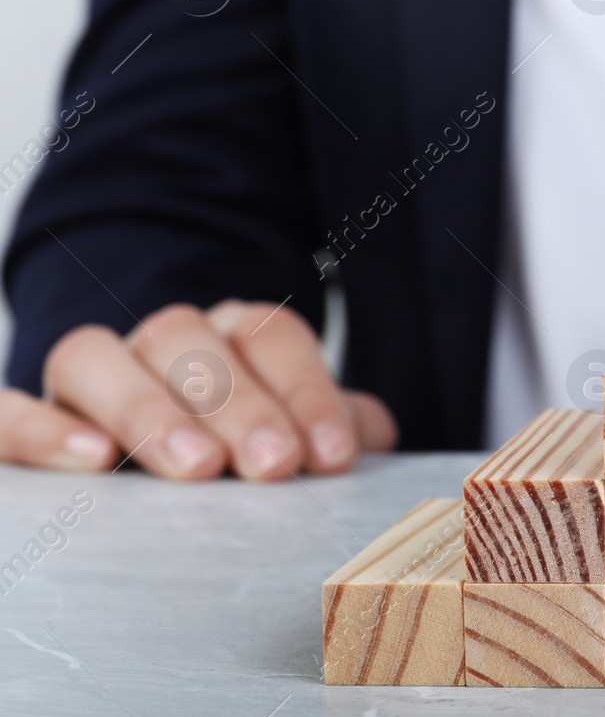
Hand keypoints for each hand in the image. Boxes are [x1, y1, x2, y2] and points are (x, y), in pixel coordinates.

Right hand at [0, 300, 396, 477]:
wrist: (171, 446)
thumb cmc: (249, 446)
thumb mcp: (299, 433)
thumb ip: (337, 427)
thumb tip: (369, 435)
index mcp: (233, 336)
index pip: (269, 335)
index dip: (306, 390)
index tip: (332, 456)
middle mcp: (160, 341)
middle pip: (189, 342)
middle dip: (238, 404)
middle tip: (272, 465)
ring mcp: (91, 375)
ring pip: (96, 356)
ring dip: (148, 408)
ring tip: (195, 469)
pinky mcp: (35, 414)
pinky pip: (10, 408)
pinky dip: (41, 426)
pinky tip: (88, 459)